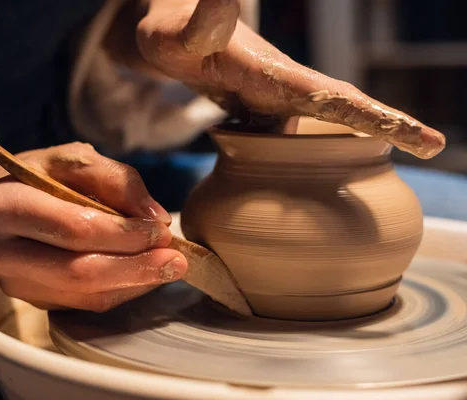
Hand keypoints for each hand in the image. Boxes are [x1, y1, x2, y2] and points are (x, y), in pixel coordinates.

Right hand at [0, 142, 186, 311]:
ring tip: (169, 267)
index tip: (161, 230)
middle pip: (80, 270)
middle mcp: (1, 252)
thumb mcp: (72, 159)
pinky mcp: (32, 301)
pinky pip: (86, 303)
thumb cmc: (38, 177)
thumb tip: (156, 217)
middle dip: (136, 266)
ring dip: (135, 282)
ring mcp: (15, 283)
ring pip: (86, 294)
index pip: (74, 228)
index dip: (123, 233)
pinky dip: (122, 290)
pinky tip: (144, 275)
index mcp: (5, 206)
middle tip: (176, 259)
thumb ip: (116, 179)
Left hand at [106, 0, 444, 158]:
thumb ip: (203, 27)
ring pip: (324, 122)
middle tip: (435, 146)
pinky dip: (319, 147)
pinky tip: (328, 172)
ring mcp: (273, 99)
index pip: (333, 98)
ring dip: (362, 139)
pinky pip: (295, 132)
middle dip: (388, 126)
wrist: (172, 33)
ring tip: (409, 152)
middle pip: (343, 109)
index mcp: (274, 75)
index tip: (419, 136)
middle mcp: (282, 86)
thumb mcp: (181, 35)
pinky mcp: (260, 109)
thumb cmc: (173, 35)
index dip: (375, 118)